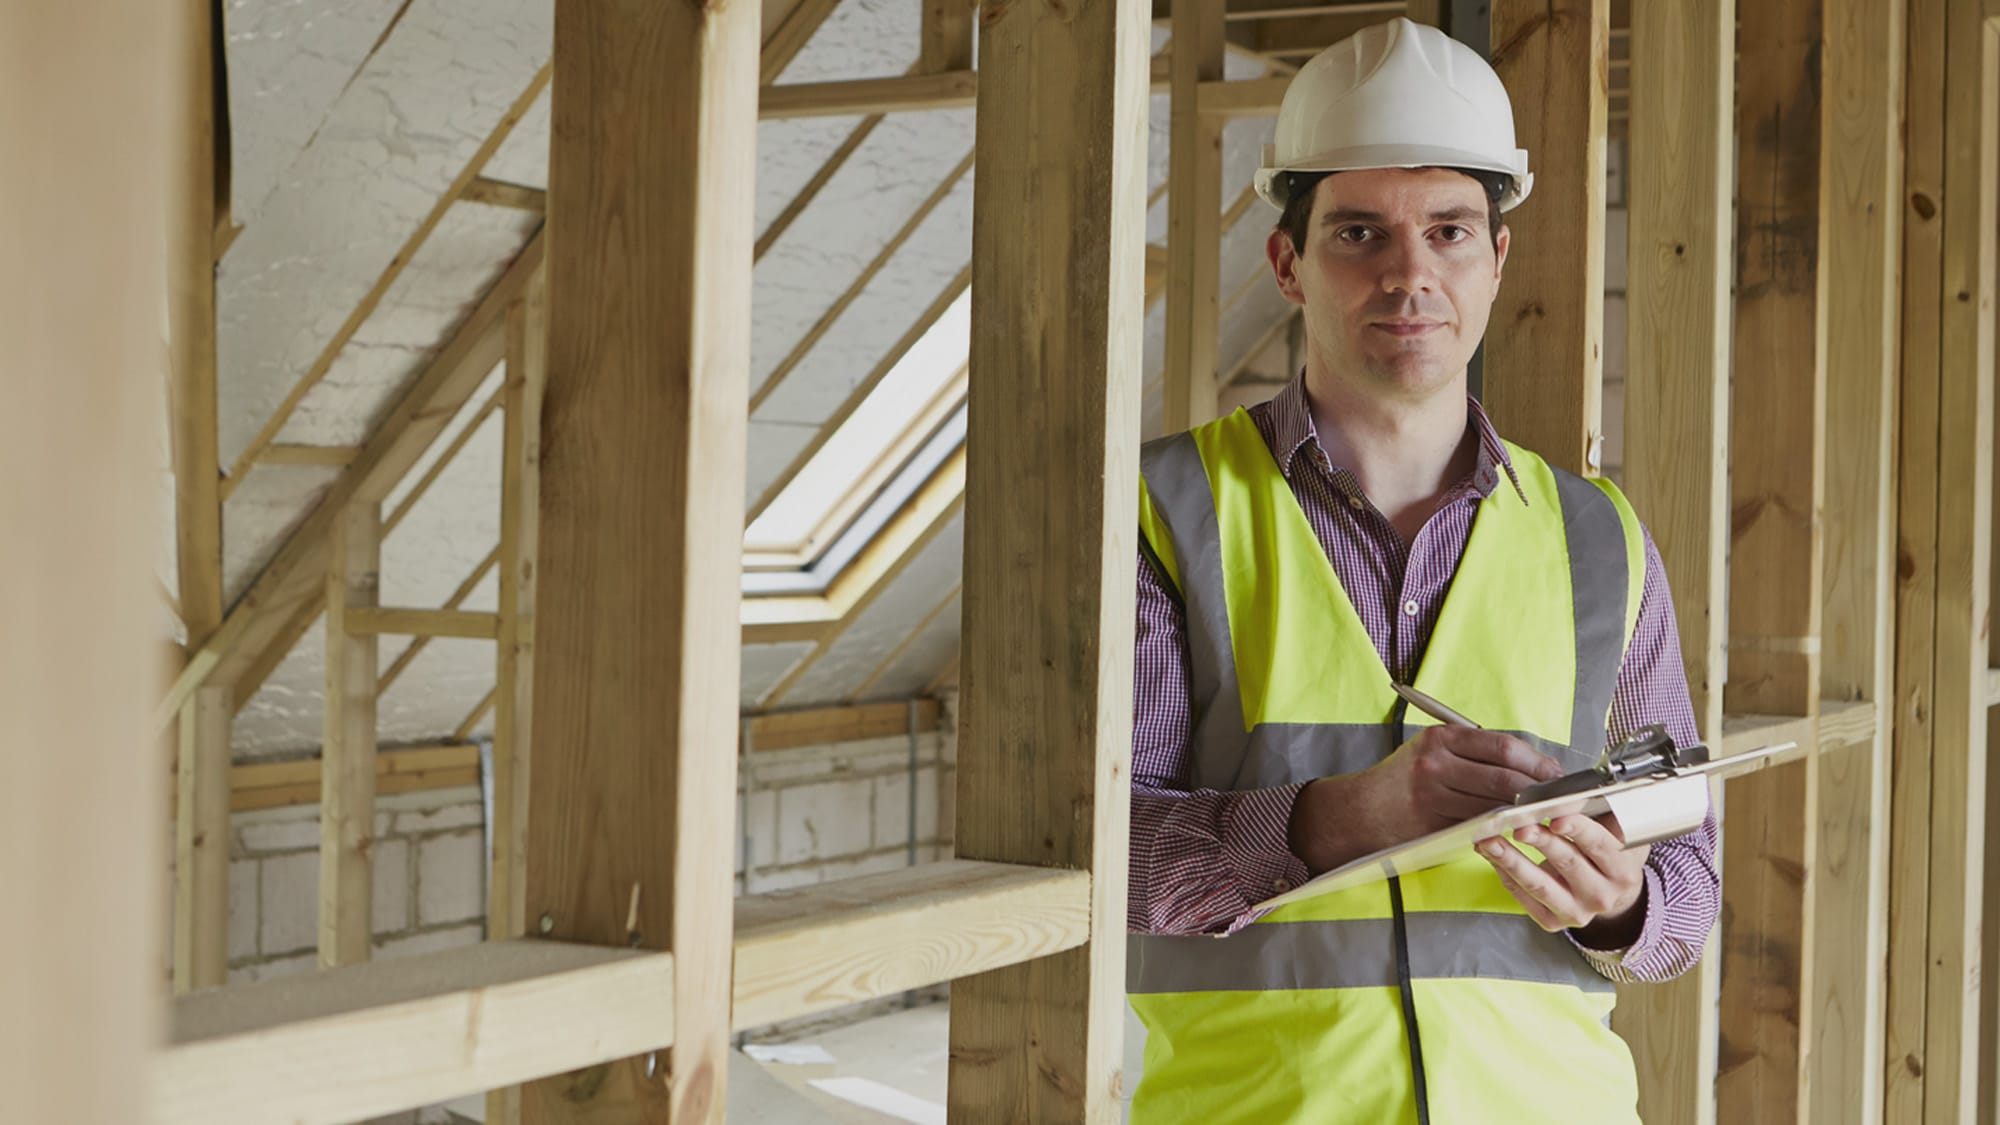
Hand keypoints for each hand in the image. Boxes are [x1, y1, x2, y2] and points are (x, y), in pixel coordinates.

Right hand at [1288, 726, 1563, 872]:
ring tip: (1546, 817)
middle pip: (1505, 778)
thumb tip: (1532, 765)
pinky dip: (1502, 830)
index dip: (1538, 762)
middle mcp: (1437, 763)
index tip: (1557, 774)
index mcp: (1443, 738)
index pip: (1504, 747)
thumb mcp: (1432, 751)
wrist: (1359, 811)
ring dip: (1526, 814)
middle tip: (1560, 800)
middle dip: (1540, 791)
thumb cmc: (1404, 779)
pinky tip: (1515, 831)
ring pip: (1496, 806)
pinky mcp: (1433, 825)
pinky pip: (1479, 827)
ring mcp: (1434, 796)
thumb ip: (1474, 753)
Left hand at [1478, 814, 1648, 947]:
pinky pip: (1524, 897)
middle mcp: (1601, 895)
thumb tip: (1572, 794)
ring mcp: (1576, 912)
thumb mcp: (1617, 833)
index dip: (1578, 829)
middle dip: (1540, 841)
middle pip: (1567, 862)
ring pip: (1539, 884)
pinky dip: (1506, 874)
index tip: (1557, 818)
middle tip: (1519, 826)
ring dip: (1511, 860)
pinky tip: (1494, 857)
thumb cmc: (1609, 856)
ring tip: (1490, 841)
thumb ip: (1600, 814)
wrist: (1610, 893)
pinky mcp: (1553, 921)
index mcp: (1622, 870)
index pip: (1599, 845)